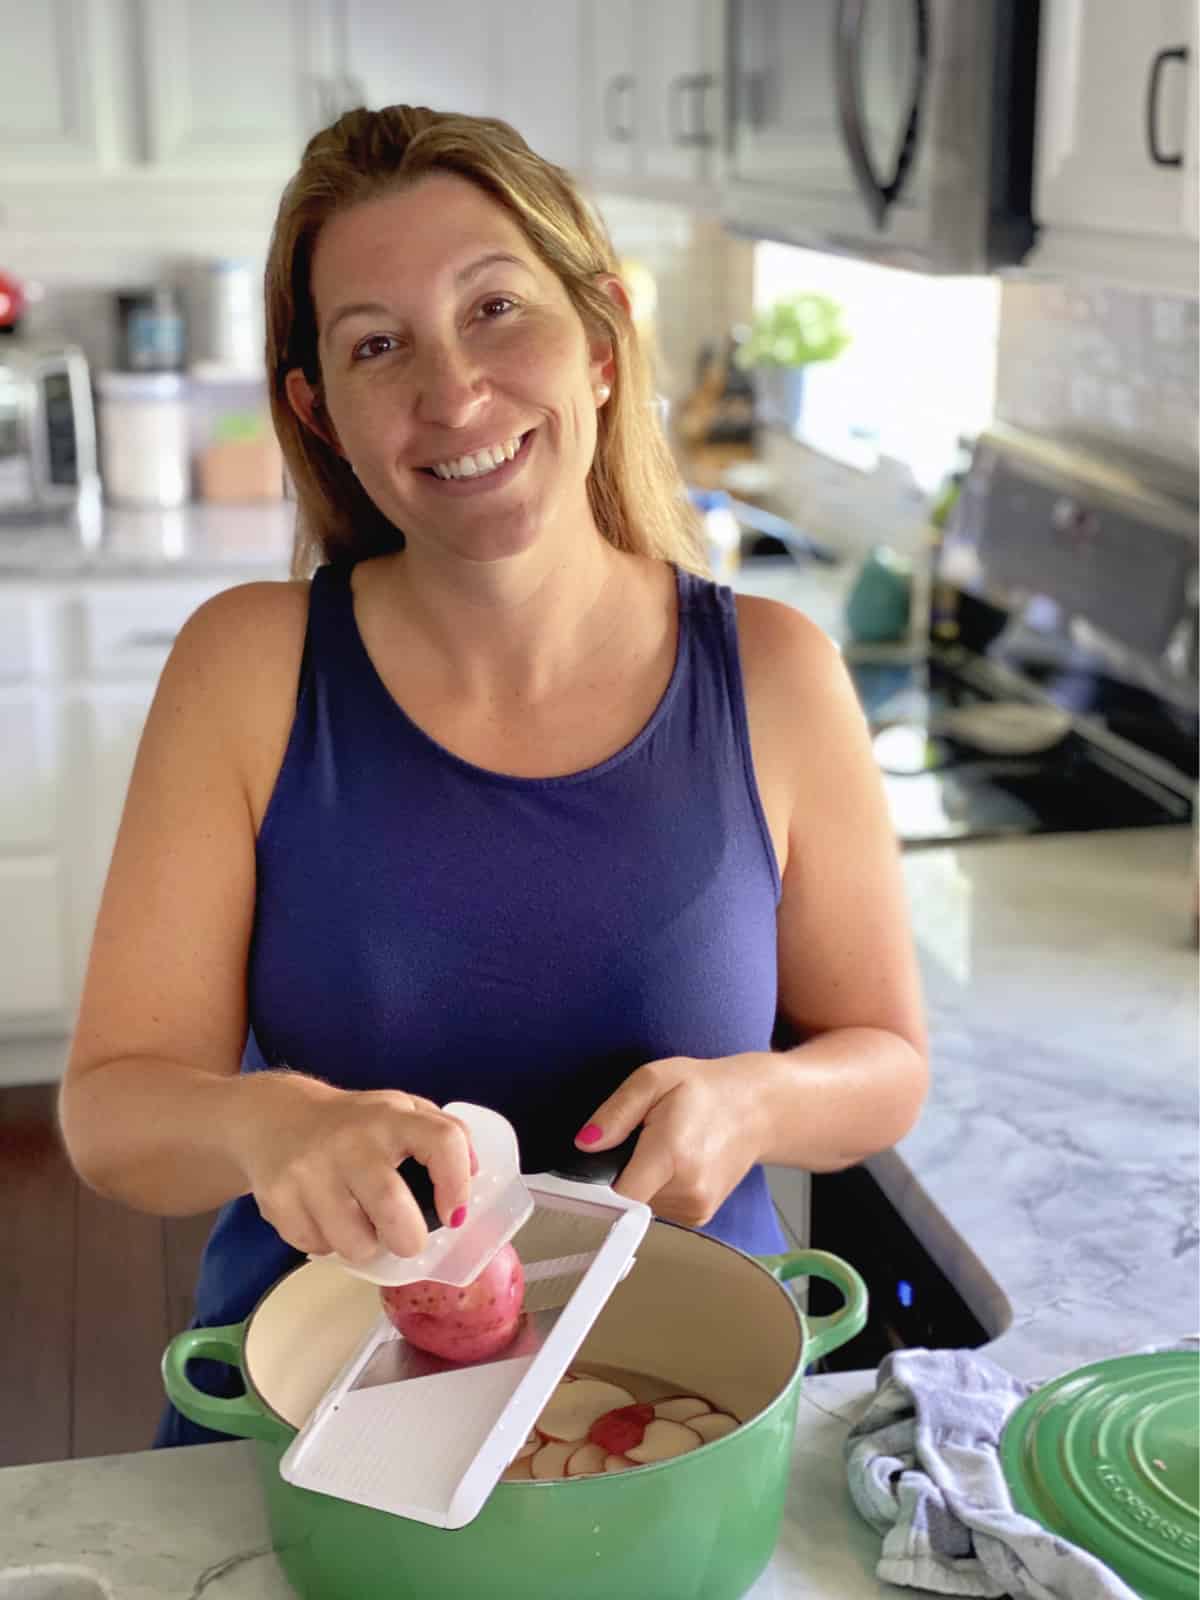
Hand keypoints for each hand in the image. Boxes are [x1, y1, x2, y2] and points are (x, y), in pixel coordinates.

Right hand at [234, 1073, 474, 1264]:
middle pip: (393, 1209)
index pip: (442, 1141)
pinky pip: (317, 1247)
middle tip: (407, 1238)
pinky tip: (326, 1218)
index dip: (458, 1183)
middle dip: (409, 1239)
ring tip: (361, 1225)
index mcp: (391, 1117)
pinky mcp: (279, 1199)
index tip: (454, 1213)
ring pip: (355, 1243)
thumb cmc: (352, 1123)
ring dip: (366, 1247)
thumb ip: (442, 1133)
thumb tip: (474, 1173)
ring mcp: (310, 1171)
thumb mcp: (399, 1111)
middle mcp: (351, 1141)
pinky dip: (329, 1245)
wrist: (273, 1118)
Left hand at [574, 1054, 768, 1227]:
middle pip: (626, 1199)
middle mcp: (688, 1189)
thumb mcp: (654, 1079)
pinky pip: (659, 1207)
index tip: (582, 1181)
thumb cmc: (707, 1090)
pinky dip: (658, 1187)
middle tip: (643, 1140)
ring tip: (666, 1146)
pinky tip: (676, 1162)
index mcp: (672, 1154)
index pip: (619, 1199)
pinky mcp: (700, 1215)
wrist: (757, 1108)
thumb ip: (615, 1113)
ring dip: (642, 1179)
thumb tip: (585, 1144)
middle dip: (623, 1171)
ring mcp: (697, 1207)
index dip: (594, 1190)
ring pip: (642, 1204)